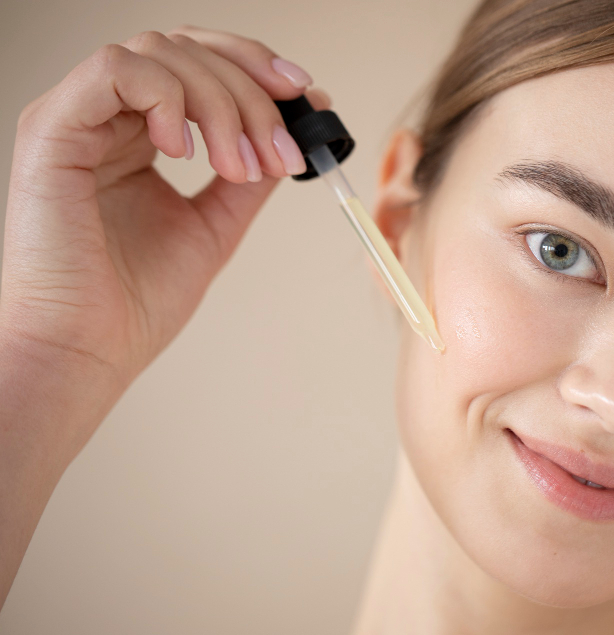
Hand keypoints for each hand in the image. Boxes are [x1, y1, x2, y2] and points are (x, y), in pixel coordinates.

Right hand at [1, 26, 328, 389]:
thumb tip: (296, 130)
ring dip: (220, 104)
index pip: (200, 65)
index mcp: (141, 135)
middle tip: (280, 149)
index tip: (306, 98)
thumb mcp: (216, 225)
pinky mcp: (51, 130)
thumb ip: (249, 176)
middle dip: (251, 90)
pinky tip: (184, 152)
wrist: (90, 350)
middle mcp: (108, 118)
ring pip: (160, 53)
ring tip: (237, 168)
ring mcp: (78, 119)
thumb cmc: (137, 301)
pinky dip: (168, 99)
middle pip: (187, 49)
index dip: (255, 69)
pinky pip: (115, 70)